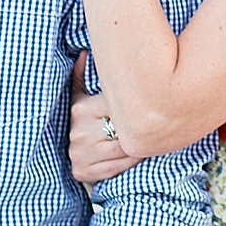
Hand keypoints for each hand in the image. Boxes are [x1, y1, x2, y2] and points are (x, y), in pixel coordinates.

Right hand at [70, 59, 141, 183]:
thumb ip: (81, 75)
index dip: (137, 107)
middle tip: (157, 121)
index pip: (120, 106)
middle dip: (141, 127)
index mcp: (81, 109)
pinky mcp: (84, 172)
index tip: (149, 105)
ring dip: (141, 144)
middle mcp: (80, 132)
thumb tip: (84, 52)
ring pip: (125, 149)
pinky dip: (133, 160)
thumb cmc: (82, 122)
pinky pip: (120, 166)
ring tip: (150, 136)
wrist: (68, 156)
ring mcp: (81, 154)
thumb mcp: (79, 97)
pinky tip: (139, 152)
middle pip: (124, 129)